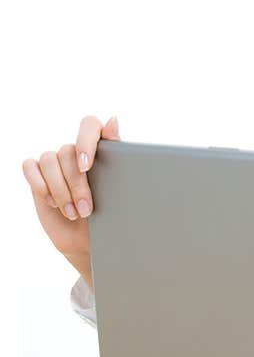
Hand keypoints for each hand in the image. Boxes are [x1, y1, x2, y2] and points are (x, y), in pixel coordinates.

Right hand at [21, 115, 120, 285]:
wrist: (88, 238)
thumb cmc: (109, 213)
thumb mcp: (120, 186)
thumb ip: (119, 153)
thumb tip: (113, 118)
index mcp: (99, 147)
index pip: (89, 125)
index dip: (86, 141)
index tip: (87, 166)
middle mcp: (74, 150)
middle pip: (68, 151)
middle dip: (77, 184)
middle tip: (87, 209)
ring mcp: (54, 160)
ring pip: (49, 160)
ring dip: (61, 190)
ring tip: (74, 212)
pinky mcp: (37, 172)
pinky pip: (30, 166)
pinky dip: (40, 185)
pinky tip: (53, 202)